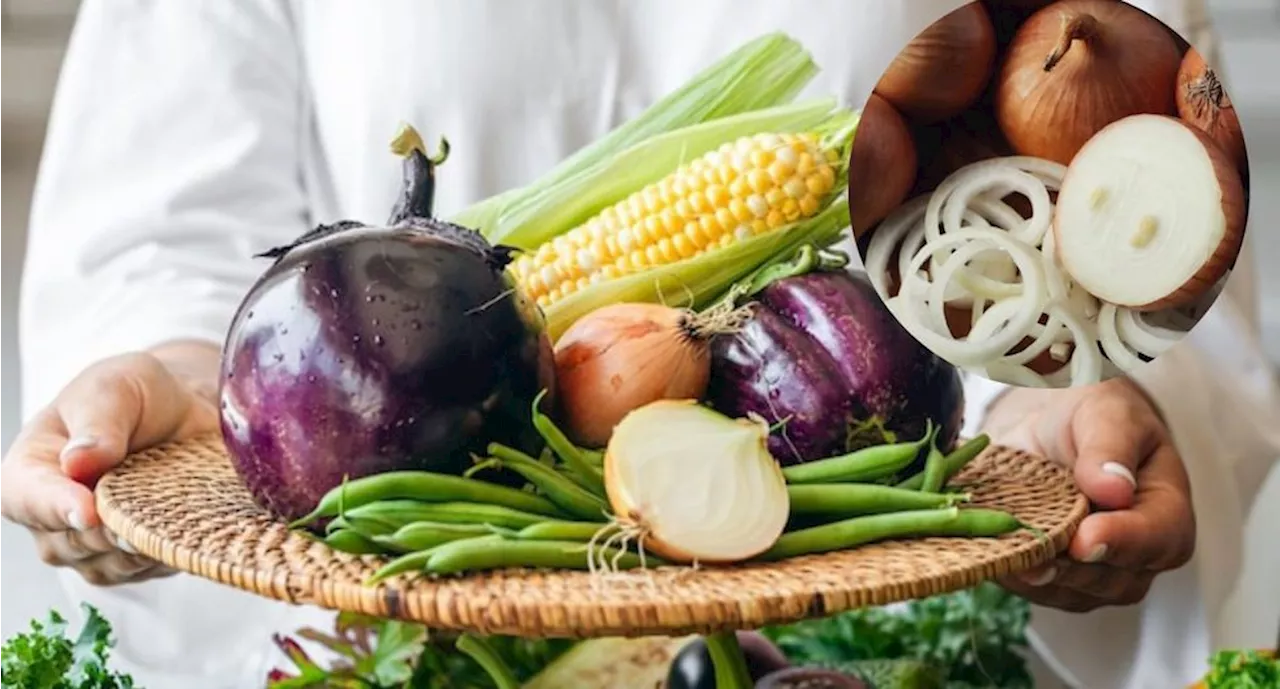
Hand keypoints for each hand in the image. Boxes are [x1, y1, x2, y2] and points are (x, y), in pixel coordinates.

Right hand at [0, 343, 219, 585]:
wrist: (183, 415)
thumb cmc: (137, 395)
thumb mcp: (116, 388)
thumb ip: (98, 422)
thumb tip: (77, 462)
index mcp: (30, 468)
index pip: (26, 498)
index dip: (55, 508)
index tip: (88, 511)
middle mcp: (51, 516)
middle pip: (71, 542)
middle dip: (111, 530)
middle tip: (151, 507)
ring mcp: (89, 545)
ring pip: (112, 564)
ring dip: (146, 541)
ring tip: (178, 502)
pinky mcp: (130, 560)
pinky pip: (147, 569)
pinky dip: (169, 549)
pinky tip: (187, 520)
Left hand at [983, 377, 1195, 612]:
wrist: (1053, 434)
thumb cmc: (1094, 419)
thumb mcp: (1107, 413)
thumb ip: (1111, 446)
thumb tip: (1114, 488)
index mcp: (1166, 510)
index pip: (1157, 538)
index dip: (1120, 542)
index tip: (1084, 540)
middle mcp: (1140, 555)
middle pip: (1110, 578)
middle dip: (1068, 566)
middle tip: (1029, 545)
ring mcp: (1100, 575)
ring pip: (1070, 591)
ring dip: (1034, 572)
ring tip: (1000, 544)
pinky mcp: (1061, 583)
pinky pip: (1037, 590)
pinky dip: (1013, 572)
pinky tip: (990, 549)